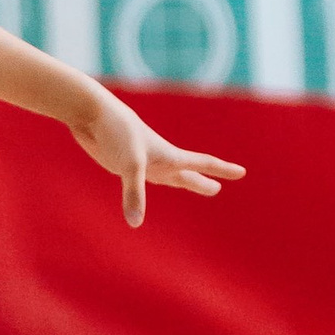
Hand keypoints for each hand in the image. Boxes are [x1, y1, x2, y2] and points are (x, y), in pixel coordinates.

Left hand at [69, 87, 245, 226]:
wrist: (92, 112)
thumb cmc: (116, 132)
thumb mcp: (129, 165)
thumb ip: (134, 194)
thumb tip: (135, 222)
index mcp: (168, 156)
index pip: (202, 163)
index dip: (222, 169)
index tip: (242, 172)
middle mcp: (157, 159)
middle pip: (185, 174)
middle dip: (201, 182)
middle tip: (216, 189)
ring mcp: (140, 161)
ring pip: (164, 174)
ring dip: (178, 180)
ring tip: (190, 184)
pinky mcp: (121, 161)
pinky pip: (139, 177)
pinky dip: (147, 183)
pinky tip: (145, 182)